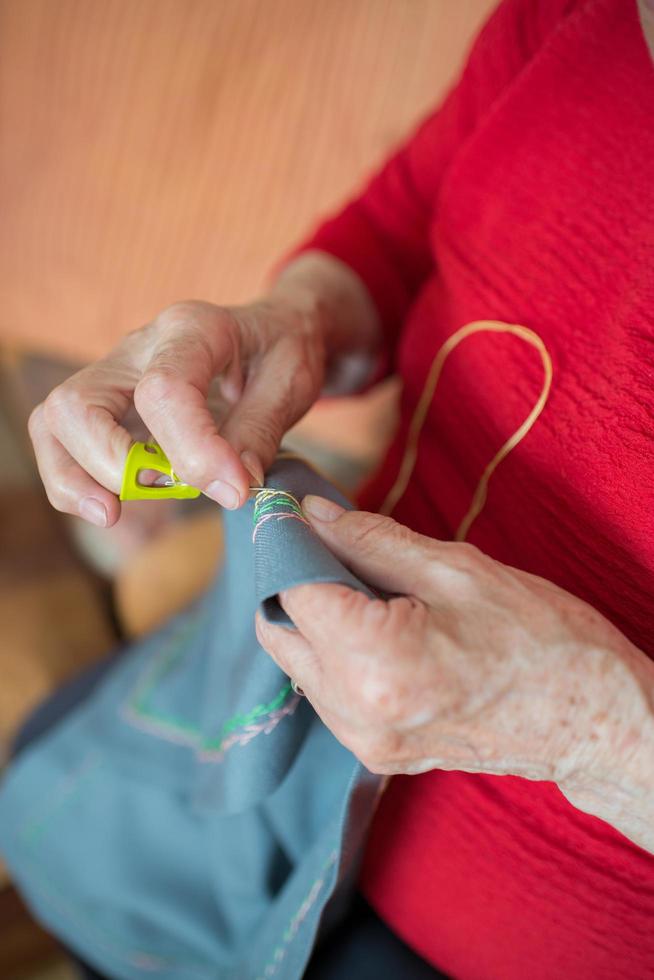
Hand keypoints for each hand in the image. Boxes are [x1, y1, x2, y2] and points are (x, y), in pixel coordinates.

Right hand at [28, 253, 379, 527]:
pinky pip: (63, 439)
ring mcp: (115, 373)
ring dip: (74, 476)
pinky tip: (114, 507)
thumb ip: (260, 433)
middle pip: (79, 401)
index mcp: (194, 329)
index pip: (165, 389)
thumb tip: (230, 486)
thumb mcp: (292, 383)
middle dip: (109, 462)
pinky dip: (75, 480)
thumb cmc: (283, 351)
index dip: (193, 450)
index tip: (233, 490)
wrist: (273, 328)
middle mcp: (140, 347)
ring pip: (55, 421)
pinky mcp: (108, 403)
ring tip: (113, 513)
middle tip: (161, 495)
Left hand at [257, 496, 653, 845]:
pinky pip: (326, 690)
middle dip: (294, 579)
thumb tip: (311, 513)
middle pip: (279, 629)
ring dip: (314, 617)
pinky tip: (376, 624)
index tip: (296, 512)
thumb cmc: (541, 638)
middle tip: (332, 543)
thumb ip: (370, 540)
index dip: (288, 543)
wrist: (594, 720)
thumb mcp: (455, 569)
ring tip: (366, 586)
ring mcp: (363, 741)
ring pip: (298, 661)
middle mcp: (355, 713)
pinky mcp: (375, 752)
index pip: (289, 589)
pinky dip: (334, 651)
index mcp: (374, 662)